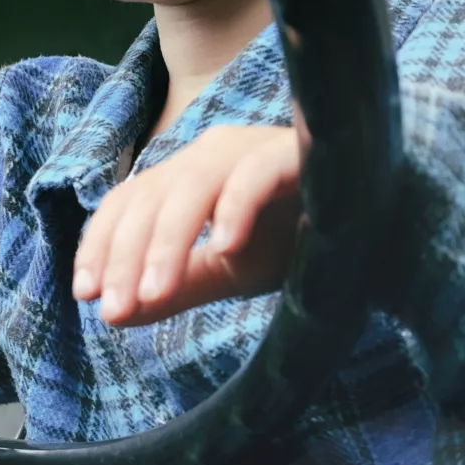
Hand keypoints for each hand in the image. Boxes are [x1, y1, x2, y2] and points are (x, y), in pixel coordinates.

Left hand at [74, 124, 303, 327]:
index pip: (128, 202)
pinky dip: (236, 207)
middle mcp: (213, 153)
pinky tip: (225, 249)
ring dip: (168, 242)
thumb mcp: (229, 271)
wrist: (379, 223)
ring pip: (193, 186)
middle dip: (126, 255)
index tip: (85, 294)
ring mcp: (253, 148)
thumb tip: (115, 316)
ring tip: (154, 294)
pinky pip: (257, 173)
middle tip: (114, 309)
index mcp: (189, 176)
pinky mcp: (295, 152)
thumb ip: (177, 285)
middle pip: (150, 196)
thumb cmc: (298, 238)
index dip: (101, 244)